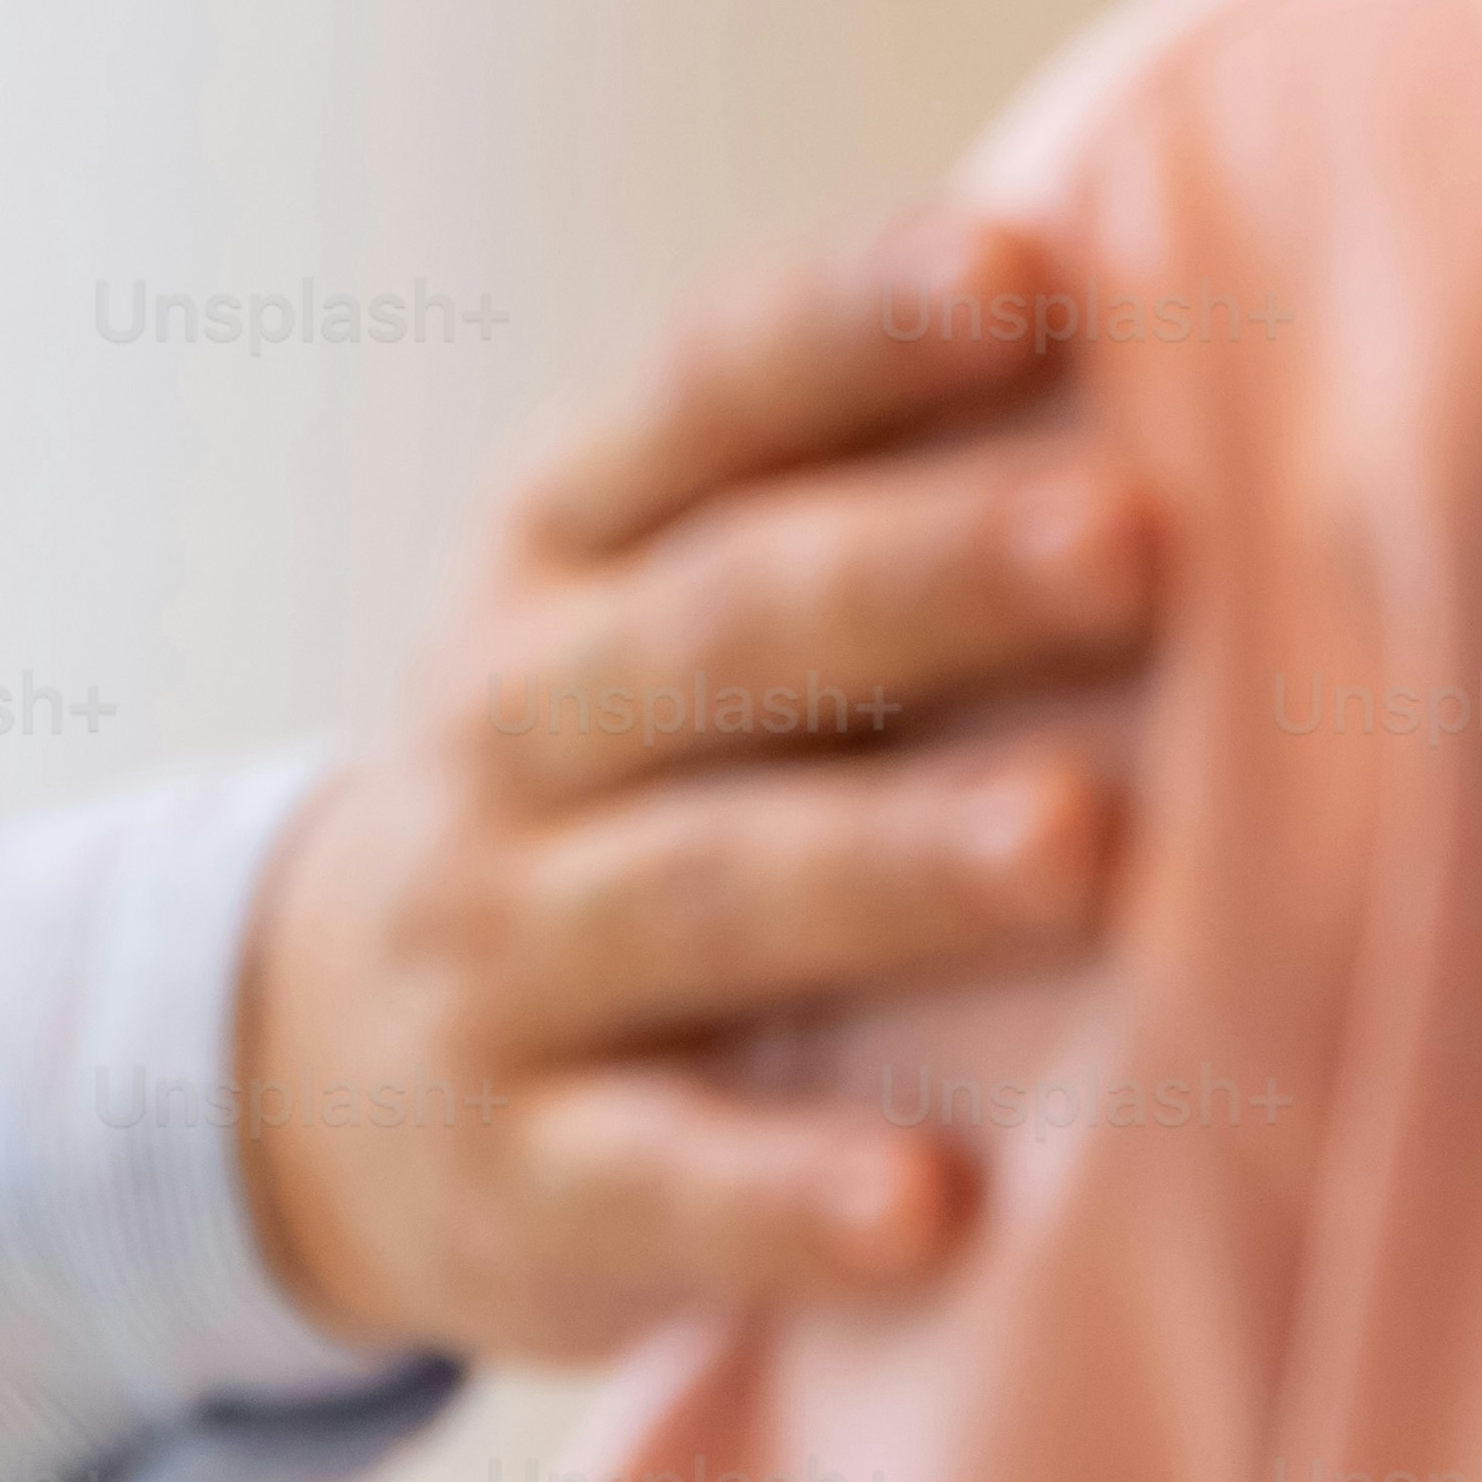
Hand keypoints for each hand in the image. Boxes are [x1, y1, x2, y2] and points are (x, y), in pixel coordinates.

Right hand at [233, 210, 1156, 1367]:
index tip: (1036, 275)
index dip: (859, 329)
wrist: (305, 1067)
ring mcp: (498, 948)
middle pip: (727, 628)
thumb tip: (1176, 327)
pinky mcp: (517, 1177)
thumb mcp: (654, 604)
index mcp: (565, 540)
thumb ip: (856, 486)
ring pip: (702, 887)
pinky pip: (658, 1180)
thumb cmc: (611, 778)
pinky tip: (938, 1207)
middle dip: (934, 576)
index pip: (706, 397)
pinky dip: (789, 1195)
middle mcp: (514, 718)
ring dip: (896, 864)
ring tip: (1081, 842)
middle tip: (1136, 542)